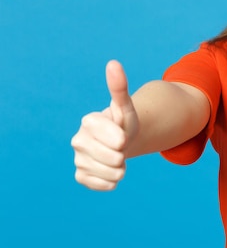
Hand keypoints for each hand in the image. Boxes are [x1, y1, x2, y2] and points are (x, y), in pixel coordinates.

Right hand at [71, 60, 138, 189]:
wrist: (122, 142)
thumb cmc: (124, 123)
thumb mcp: (126, 106)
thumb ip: (119, 87)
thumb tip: (113, 63)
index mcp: (89, 121)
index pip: (104, 133)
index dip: (118, 138)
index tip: (124, 138)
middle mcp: (78, 139)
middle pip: (107, 155)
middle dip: (121, 155)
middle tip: (123, 149)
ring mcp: (78, 158)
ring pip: (103, 171)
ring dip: (118, 169)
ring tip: (119, 161)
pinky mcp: (81, 175)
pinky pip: (96, 183)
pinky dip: (109, 182)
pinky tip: (113, 174)